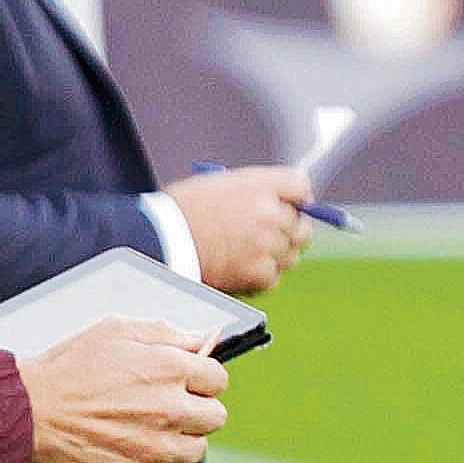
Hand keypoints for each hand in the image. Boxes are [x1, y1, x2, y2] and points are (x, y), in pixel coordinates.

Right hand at [17, 320, 227, 462]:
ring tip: (146, 427)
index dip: (201, 378)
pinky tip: (125, 443)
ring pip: (195, 449)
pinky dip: (149, 460)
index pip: (218, 378)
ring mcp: (157, 446)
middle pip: (215, 416)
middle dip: (196, 409)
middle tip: (168, 404)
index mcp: (171, 369)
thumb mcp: (116, 331)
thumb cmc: (67, 371)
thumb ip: (166, 334)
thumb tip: (201, 339)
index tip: (187, 381)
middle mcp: (171, 409)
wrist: (28, 414)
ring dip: (178, 438)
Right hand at [166, 165, 313, 296]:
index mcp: (260, 185)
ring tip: (246, 255)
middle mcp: (271, 213)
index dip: (297, 199)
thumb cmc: (179, 212)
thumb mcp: (218, 185)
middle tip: (270, 237)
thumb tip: (274, 201)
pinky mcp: (259, 272)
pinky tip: (238, 270)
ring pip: (291, 254)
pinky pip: (273, 277)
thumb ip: (252, 191)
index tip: (293, 206)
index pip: (300, 186)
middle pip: (302, 225)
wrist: (161, 240)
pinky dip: (260, 278)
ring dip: (275, 256)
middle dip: (289, 231)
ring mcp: (267, 244)